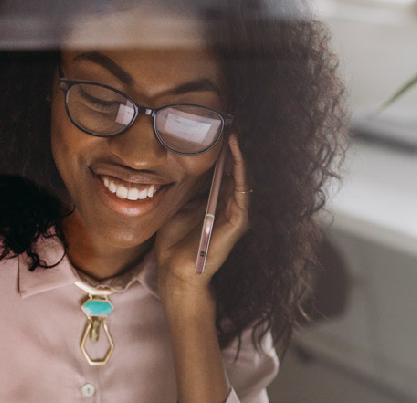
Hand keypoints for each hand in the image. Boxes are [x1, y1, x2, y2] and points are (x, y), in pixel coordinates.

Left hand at [154, 134, 249, 295]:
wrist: (175, 271)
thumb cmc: (174, 243)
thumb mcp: (178, 205)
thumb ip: (187, 185)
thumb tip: (184, 158)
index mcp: (216, 202)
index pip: (223, 169)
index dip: (222, 148)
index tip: (218, 124)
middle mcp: (229, 206)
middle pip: (235, 169)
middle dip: (234, 146)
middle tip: (231, 117)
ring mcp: (236, 214)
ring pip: (242, 176)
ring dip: (240, 152)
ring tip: (236, 127)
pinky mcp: (238, 222)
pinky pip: (243, 191)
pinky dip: (241, 169)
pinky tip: (237, 150)